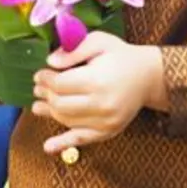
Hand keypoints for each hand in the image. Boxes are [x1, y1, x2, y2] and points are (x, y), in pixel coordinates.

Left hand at [32, 32, 164, 154]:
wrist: (149, 76)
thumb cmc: (121, 56)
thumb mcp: (99, 41)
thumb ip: (74, 50)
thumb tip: (50, 62)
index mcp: (97, 80)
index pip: (60, 84)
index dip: (45, 79)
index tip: (38, 75)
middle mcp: (101, 104)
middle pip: (60, 104)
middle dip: (45, 95)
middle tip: (37, 88)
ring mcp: (105, 121)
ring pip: (67, 120)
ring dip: (50, 113)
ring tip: (38, 106)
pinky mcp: (109, 131)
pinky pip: (82, 140)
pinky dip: (63, 143)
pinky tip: (48, 146)